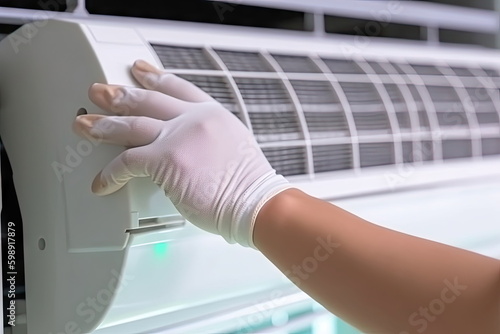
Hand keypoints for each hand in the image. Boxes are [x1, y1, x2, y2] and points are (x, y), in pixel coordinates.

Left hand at [73, 60, 289, 246]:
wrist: (255, 202)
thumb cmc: (249, 186)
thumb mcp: (234, 147)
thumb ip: (210, 139)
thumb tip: (192, 149)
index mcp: (212, 114)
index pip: (178, 87)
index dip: (156, 76)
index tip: (141, 70)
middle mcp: (193, 119)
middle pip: (149, 100)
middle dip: (120, 94)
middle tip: (100, 91)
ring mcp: (178, 136)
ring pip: (131, 125)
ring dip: (104, 124)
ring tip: (86, 124)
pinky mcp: (164, 159)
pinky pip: (126, 162)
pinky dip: (110, 174)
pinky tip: (102, 181)